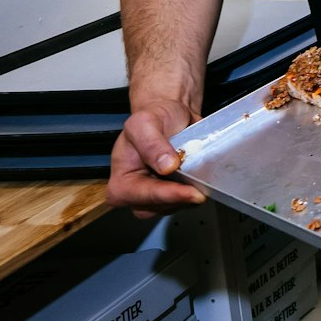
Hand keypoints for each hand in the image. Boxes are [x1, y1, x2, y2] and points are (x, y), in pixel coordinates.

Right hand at [106, 100, 206, 217]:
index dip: (168, 195)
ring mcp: (156, 198)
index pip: (144, 196)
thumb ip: (151, 143)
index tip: (189, 192)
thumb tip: (166, 166)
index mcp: (120, 182)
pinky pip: (189, 201)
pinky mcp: (175, 196)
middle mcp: (136, 195)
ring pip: (177, 206)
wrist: (172, 114)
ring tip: (196, 169)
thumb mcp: (144, 123)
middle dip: (181, 196)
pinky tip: (200, 174)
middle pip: (160, 207)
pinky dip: (197, 188)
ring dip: (191, 191)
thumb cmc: (154, 118)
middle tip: (200, 181)